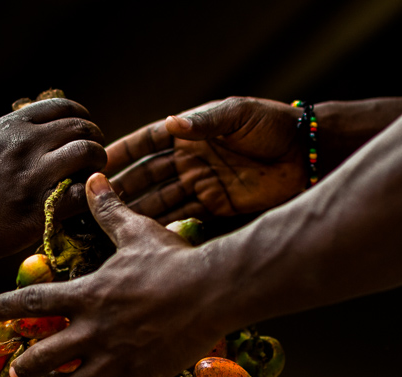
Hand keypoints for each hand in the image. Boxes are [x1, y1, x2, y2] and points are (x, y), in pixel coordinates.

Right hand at [0, 98, 106, 262]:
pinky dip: (93, 197)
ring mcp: (33, 175)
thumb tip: (44, 127)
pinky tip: (88, 203)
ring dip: (99, 166)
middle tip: (95, 159)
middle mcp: (25, 144)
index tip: (84, 135)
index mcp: (12, 125)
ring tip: (94, 179)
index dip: (83, 120)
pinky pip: (82, 195)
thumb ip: (15, 134)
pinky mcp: (39, 208)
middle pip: (82, 129)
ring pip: (88, 154)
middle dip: (96, 142)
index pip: (64, 108)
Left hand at [0, 173, 229, 376]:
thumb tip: (92, 175)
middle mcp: (94, 330)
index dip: (7, 308)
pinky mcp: (144, 376)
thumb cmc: (173, 258)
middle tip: (14, 375)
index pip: (35, 303)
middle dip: (26, 367)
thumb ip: (108, 209)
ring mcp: (117, 357)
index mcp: (88, 295)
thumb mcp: (137, 231)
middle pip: (46, 355)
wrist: (213, 288)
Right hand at [105, 97, 306, 222]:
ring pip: (161, 200)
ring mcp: (202, 184)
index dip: (122, 153)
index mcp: (191, 132)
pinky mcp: (216, 206)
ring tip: (111, 224)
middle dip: (122, 188)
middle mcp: (190, 160)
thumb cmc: (273, 126)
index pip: (147, 143)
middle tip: (94, 203)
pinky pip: (183, 217)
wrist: (307, 155)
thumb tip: (174, 123)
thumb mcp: (238, 115)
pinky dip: (164, 226)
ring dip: (138, 211)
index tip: (98, 164)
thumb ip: (205, 122)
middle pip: (148, 176)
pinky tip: (144, 236)